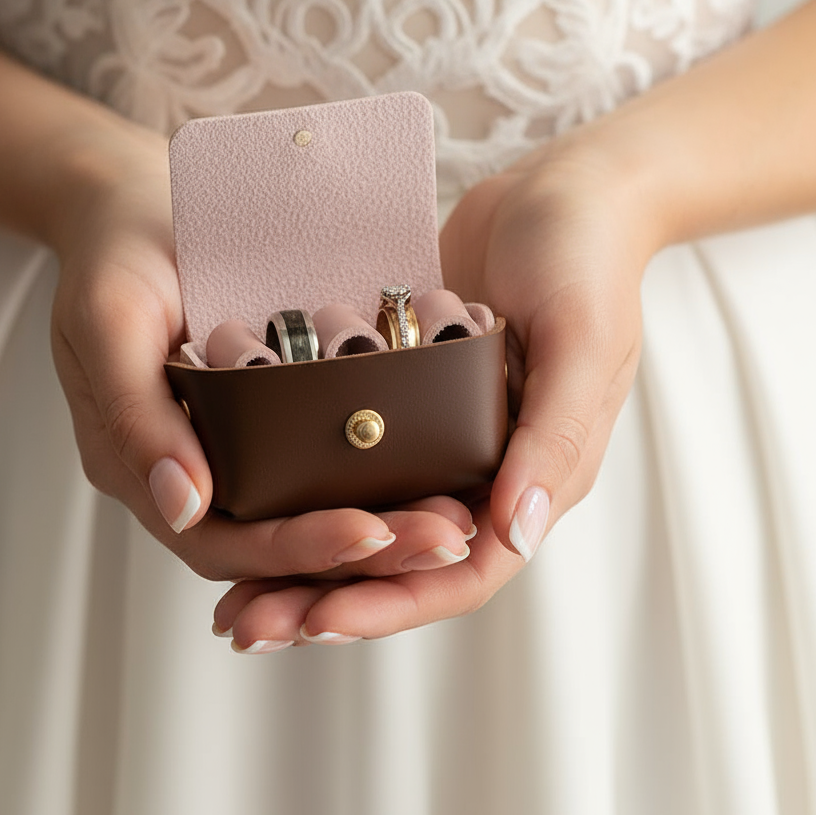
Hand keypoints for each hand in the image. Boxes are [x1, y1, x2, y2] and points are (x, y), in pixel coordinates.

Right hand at [47, 134, 475, 584]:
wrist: (134, 211)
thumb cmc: (114, 258)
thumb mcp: (107, 322)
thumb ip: (135, 417)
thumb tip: (183, 506)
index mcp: (143, 470)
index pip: (225, 541)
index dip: (297, 547)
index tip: (370, 532)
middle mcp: (193, 476)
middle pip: (280, 545)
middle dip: (365, 550)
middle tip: (443, 538)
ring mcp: (233, 450)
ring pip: (309, 514)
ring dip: (382, 526)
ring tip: (453, 521)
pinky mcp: (270, 420)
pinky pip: (323, 466)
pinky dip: (376, 480)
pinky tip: (433, 475)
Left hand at [215, 138, 653, 647]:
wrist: (558, 189)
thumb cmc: (584, 259)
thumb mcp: (581, 341)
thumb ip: (554, 436)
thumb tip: (517, 532)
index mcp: (535, 476)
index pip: (462, 569)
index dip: (394, 602)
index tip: (321, 619)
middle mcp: (484, 470)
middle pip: (401, 560)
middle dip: (328, 597)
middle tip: (249, 625)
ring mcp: (441, 437)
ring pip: (368, 518)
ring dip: (304, 558)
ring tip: (231, 589)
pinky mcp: (406, 400)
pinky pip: (352, 459)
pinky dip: (305, 488)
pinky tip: (246, 498)